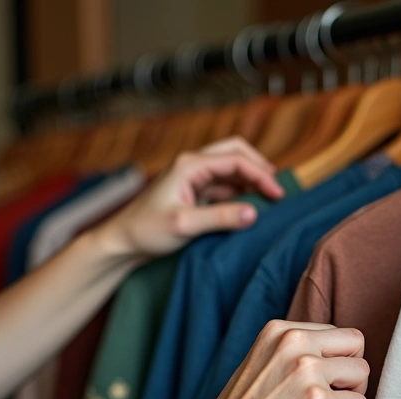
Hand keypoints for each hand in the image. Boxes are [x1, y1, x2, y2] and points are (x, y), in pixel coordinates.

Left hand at [92, 137, 285, 259]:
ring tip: (270, 200)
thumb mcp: (184, 226)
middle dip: (259, 168)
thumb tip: (255, 213)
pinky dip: (241, 193)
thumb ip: (220, 218)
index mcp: (190, 165)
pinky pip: (225, 186)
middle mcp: (193, 165)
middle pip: (235, 153)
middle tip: (278, 190)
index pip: (235, 160)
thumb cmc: (146, 231)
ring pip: (231, 170)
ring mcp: (194, 178)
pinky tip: (251, 208)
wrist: (121, 242)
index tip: (279, 195)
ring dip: (251, 181)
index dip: (261, 175)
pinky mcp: (195, 193)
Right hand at [186, 320, 370, 398]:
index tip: (329, 386)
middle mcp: (294, 342)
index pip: (335, 332)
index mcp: (279, 331)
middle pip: (355, 343)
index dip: (338, 361)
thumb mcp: (261, 367)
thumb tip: (338, 362)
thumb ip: (294, 356)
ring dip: (357, 397)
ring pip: (362, 371)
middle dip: (353, 373)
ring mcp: (306, 370)